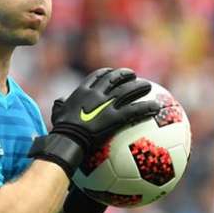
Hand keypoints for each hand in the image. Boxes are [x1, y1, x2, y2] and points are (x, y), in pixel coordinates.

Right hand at [30, 68, 159, 177]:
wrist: (67, 140)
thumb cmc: (60, 131)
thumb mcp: (57, 113)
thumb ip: (60, 105)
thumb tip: (59, 101)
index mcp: (83, 92)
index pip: (97, 76)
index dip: (107, 73)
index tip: (113, 72)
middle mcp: (96, 94)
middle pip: (115, 79)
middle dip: (126, 75)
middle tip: (134, 76)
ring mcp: (107, 104)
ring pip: (127, 91)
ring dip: (139, 86)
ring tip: (148, 86)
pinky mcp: (115, 117)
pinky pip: (135, 110)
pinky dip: (147, 107)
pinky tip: (156, 108)